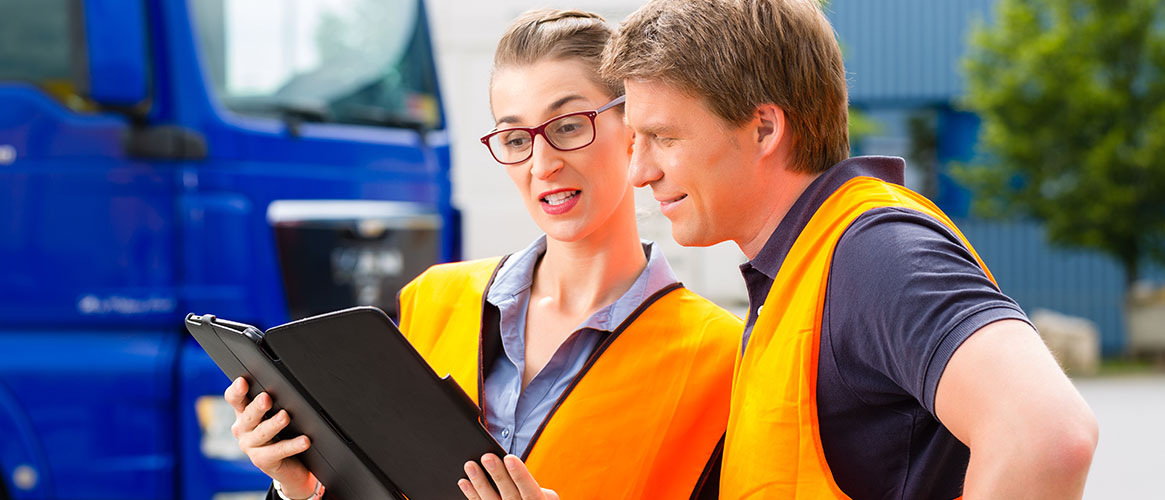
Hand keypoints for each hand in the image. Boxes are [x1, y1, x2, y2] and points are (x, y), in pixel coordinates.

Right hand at [224, 377, 317, 497]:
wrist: (288, 464)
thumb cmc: (282, 431)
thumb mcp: (275, 413)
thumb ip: (276, 400)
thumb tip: (289, 386)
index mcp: (243, 412)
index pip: (235, 399)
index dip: (237, 390)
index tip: (242, 381)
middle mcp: (243, 429)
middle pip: (248, 415)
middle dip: (257, 407)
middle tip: (266, 398)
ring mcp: (250, 446)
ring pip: (262, 433)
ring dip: (273, 424)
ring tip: (285, 416)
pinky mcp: (262, 461)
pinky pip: (278, 451)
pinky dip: (292, 445)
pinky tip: (304, 440)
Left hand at [458, 453, 558, 499]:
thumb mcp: (544, 494)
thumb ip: (529, 482)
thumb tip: (510, 463)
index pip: (530, 491)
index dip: (520, 475)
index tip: (509, 458)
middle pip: (510, 495)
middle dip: (498, 475)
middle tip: (487, 458)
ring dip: (480, 483)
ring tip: (470, 466)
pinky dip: (471, 494)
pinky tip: (464, 482)